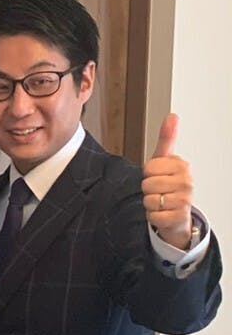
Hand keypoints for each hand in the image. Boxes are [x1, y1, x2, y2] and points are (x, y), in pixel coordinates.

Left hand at [141, 114, 194, 248]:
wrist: (178, 215)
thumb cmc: (169, 186)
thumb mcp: (166, 161)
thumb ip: (167, 139)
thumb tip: (172, 116)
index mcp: (182, 166)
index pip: (149, 167)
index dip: (148, 174)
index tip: (157, 176)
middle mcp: (186, 182)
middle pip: (148, 184)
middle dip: (148, 190)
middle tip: (159, 191)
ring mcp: (184, 200)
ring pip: (149, 200)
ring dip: (150, 204)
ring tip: (160, 202)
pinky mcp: (178, 218)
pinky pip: (153, 216)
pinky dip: (153, 217)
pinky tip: (162, 214)